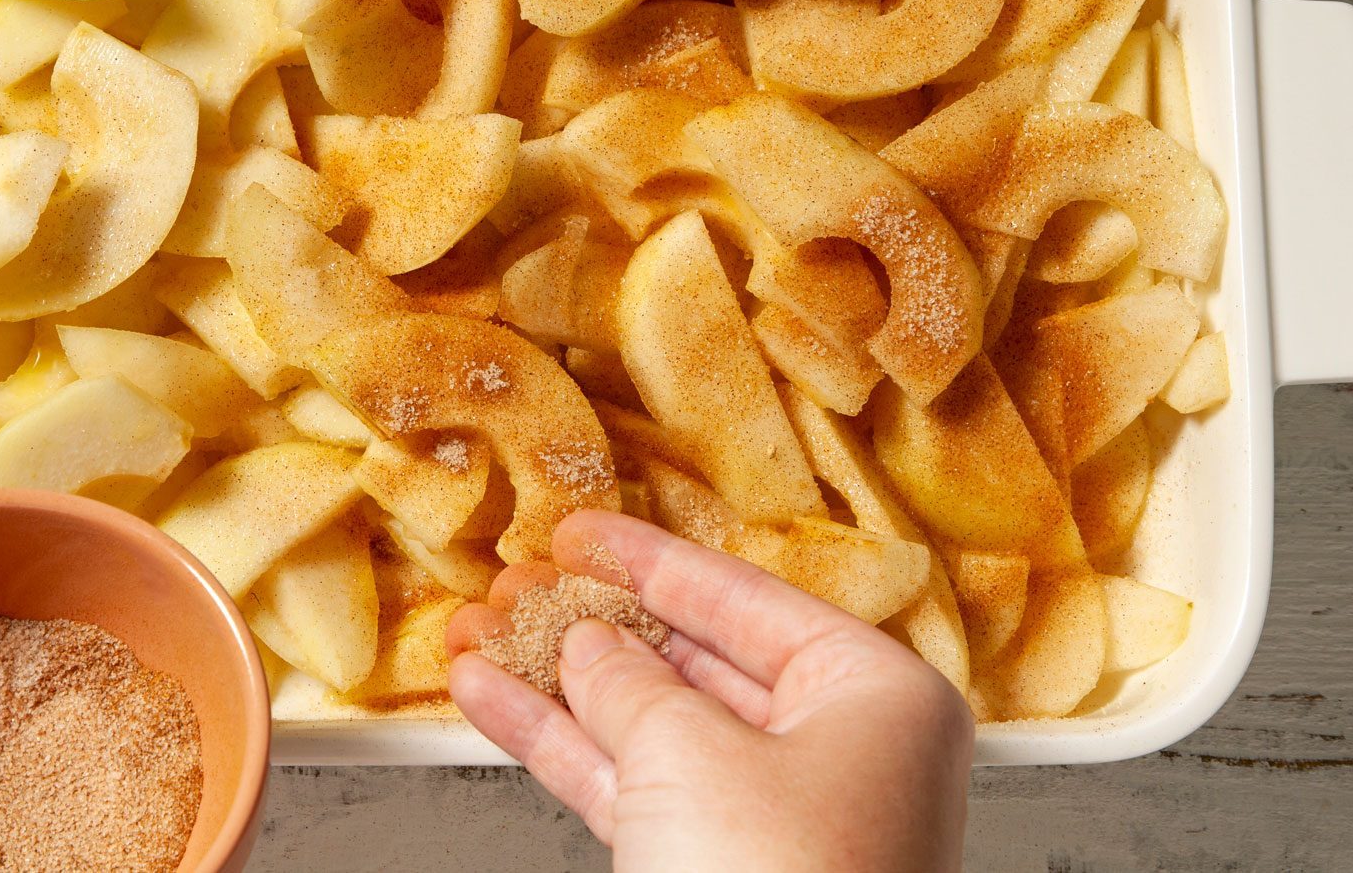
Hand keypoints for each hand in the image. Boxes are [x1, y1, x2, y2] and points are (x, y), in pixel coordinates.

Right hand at [447, 511, 972, 872]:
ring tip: (477, 636)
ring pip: (651, 728)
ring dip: (557, 684)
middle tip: (516, 581)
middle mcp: (840, 753)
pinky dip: (563, 747)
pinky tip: (491, 703)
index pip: (745, 597)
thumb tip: (589, 640)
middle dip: (592, 622)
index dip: (648, 559)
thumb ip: (628, 682)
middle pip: (694, 659)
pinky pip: (635, 789)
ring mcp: (780, 823)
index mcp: (876, 697)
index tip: (579, 530)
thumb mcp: (690, 755)